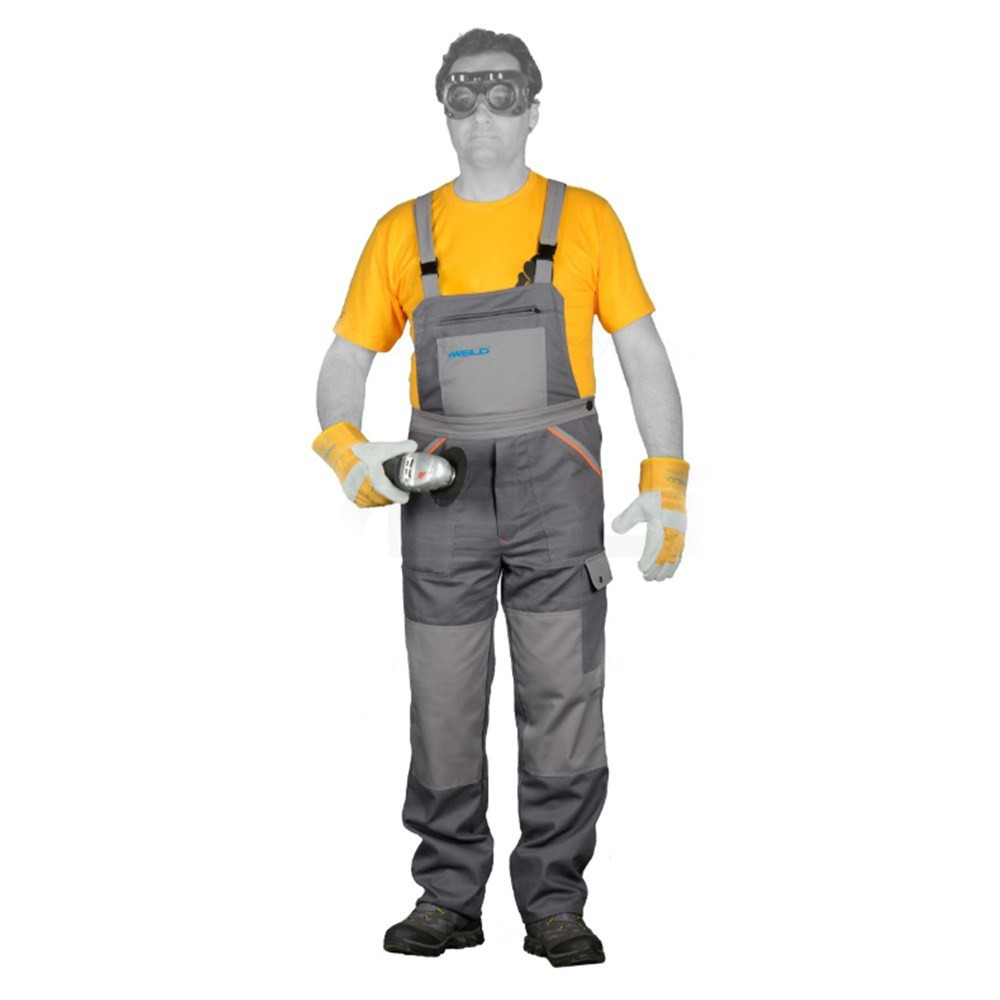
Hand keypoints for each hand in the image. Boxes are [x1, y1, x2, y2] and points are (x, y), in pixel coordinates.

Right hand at [312, 422, 415, 506]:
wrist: (340, 454)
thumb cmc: (360, 453)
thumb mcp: (383, 448)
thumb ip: (402, 447)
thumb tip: (414, 446)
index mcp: (377, 484)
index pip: (399, 498)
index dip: (404, 492)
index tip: (405, 487)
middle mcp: (368, 494)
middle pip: (390, 499)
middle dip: (393, 491)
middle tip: (392, 481)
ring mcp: (359, 498)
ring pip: (380, 502)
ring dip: (383, 495)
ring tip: (383, 482)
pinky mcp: (353, 498)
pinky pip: (369, 501)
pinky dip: (373, 495)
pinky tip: (373, 486)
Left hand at [611, 456, 689, 580]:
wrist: (670, 488)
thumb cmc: (653, 497)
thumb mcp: (636, 506)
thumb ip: (625, 518)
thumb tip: (615, 529)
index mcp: (662, 524)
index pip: (656, 545)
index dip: (649, 559)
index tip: (640, 568)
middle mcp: (673, 531)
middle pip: (666, 555)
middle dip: (657, 569)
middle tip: (645, 578)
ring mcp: (679, 534)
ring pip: (675, 556)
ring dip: (666, 570)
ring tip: (655, 579)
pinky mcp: (681, 535)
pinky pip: (680, 553)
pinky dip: (674, 564)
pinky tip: (668, 572)